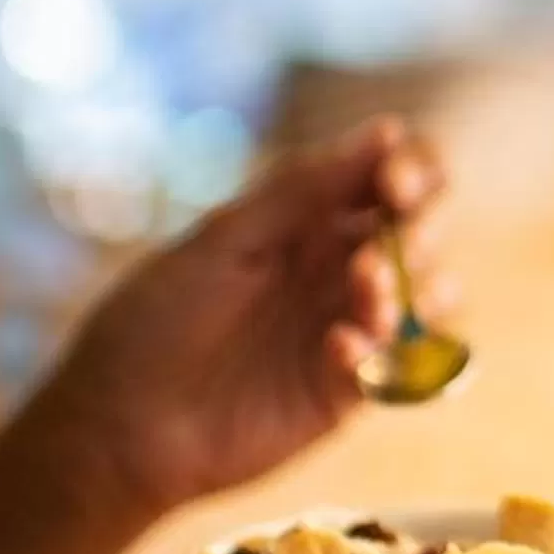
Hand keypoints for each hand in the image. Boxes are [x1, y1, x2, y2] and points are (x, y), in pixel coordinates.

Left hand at [52, 119, 454, 519]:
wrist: (119, 424)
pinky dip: (380, 350)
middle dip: (421, 231)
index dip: (414, 170)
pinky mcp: (349, 393)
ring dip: (417, 289)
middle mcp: (341, 270)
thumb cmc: (156, 320)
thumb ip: (302, 188)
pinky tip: (336, 349)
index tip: (394, 185)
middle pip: (426, 232)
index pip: (395, 177)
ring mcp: (350, 330)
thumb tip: (386, 129)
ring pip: (435, 299)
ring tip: (366, 293)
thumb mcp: (224, 239)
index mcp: (311, 221)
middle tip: (376, 250)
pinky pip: (401, 367)